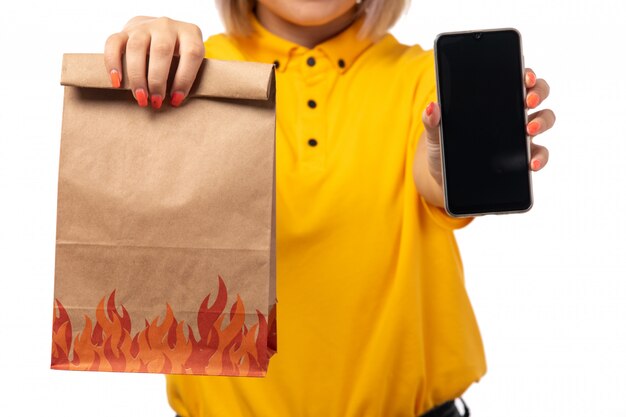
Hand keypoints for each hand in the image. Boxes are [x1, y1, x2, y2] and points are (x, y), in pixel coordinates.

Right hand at [104, 16, 205, 108]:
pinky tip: (116, 82)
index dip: (184, 79)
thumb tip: (175, 101)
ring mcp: (144, 26)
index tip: (176, 100)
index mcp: (190, 33)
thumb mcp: (191, 61)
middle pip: (161, 50)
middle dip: (157, 80)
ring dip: (136, 76)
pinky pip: (113, 43)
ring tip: (140, 97)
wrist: (162, 31)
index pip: (191, 53)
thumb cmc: (181, 55)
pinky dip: (112, 63)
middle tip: (155, 101)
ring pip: (136, 47)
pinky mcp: (125, 30)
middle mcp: (167, 26)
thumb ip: (187, 75)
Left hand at [421, 68, 556, 182]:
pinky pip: (540, 153)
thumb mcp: (435, 135)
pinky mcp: (522, 158)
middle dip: (537, 92)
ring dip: (542, 121)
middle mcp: (511, 112)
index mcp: (492, 100)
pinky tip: (531, 163)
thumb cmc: (443, 149)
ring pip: (544, 118)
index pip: (514, 77)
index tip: (525, 75)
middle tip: (527, 100)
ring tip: (529, 129)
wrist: (444, 179)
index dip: (525, 72)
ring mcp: (519, 134)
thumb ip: (433, 122)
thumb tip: (432, 107)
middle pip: (536, 92)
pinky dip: (540, 157)